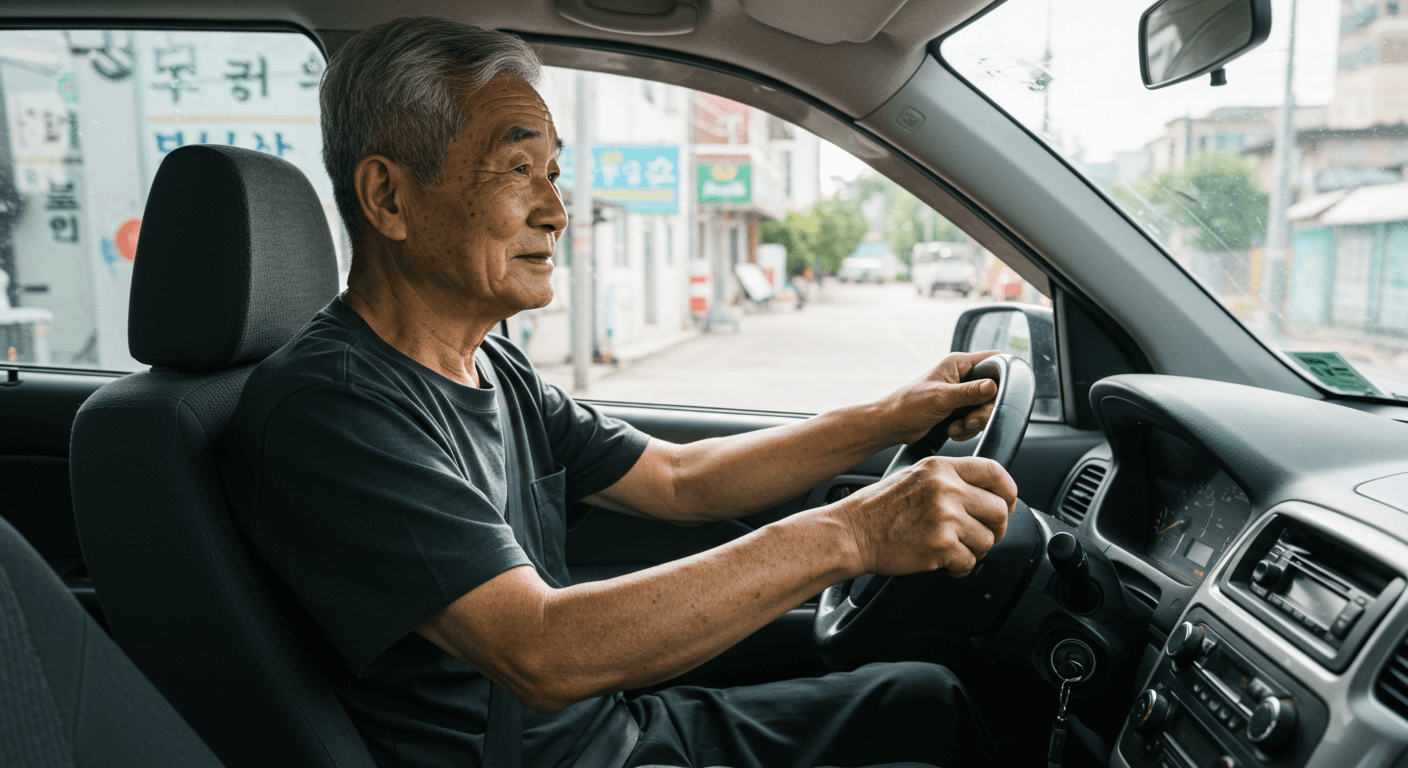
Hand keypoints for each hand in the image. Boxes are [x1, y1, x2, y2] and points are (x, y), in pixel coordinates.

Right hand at [832, 455, 1017, 578]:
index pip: (995, 472)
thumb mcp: (914, 476)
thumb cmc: (878, 509)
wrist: (851, 533)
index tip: (1007, 503)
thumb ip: (948, 480)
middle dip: (994, 528)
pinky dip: (960, 567)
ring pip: (987, 540)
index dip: (1008, 491)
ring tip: (955, 550)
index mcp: (941, 468)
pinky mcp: (941, 545)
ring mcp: (945, 517)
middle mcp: (946, 489)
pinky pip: (970, 561)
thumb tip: (984, 495)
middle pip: (998, 510)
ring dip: (975, 550)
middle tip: (981, 536)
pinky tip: (945, 562)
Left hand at [882, 350, 1001, 444]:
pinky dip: (967, 429)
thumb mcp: (942, 398)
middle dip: (984, 410)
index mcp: (958, 364)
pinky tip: (953, 432)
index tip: (1001, 394)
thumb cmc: (909, 405)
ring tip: (956, 427)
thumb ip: (969, 393)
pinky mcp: (957, 410)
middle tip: (970, 420)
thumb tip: (993, 386)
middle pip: (994, 391)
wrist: (892, 425)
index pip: (994, 360)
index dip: (1004, 375)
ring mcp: (960, 394)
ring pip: (985, 408)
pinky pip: (975, 420)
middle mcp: (962, 376)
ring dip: (974, 423)